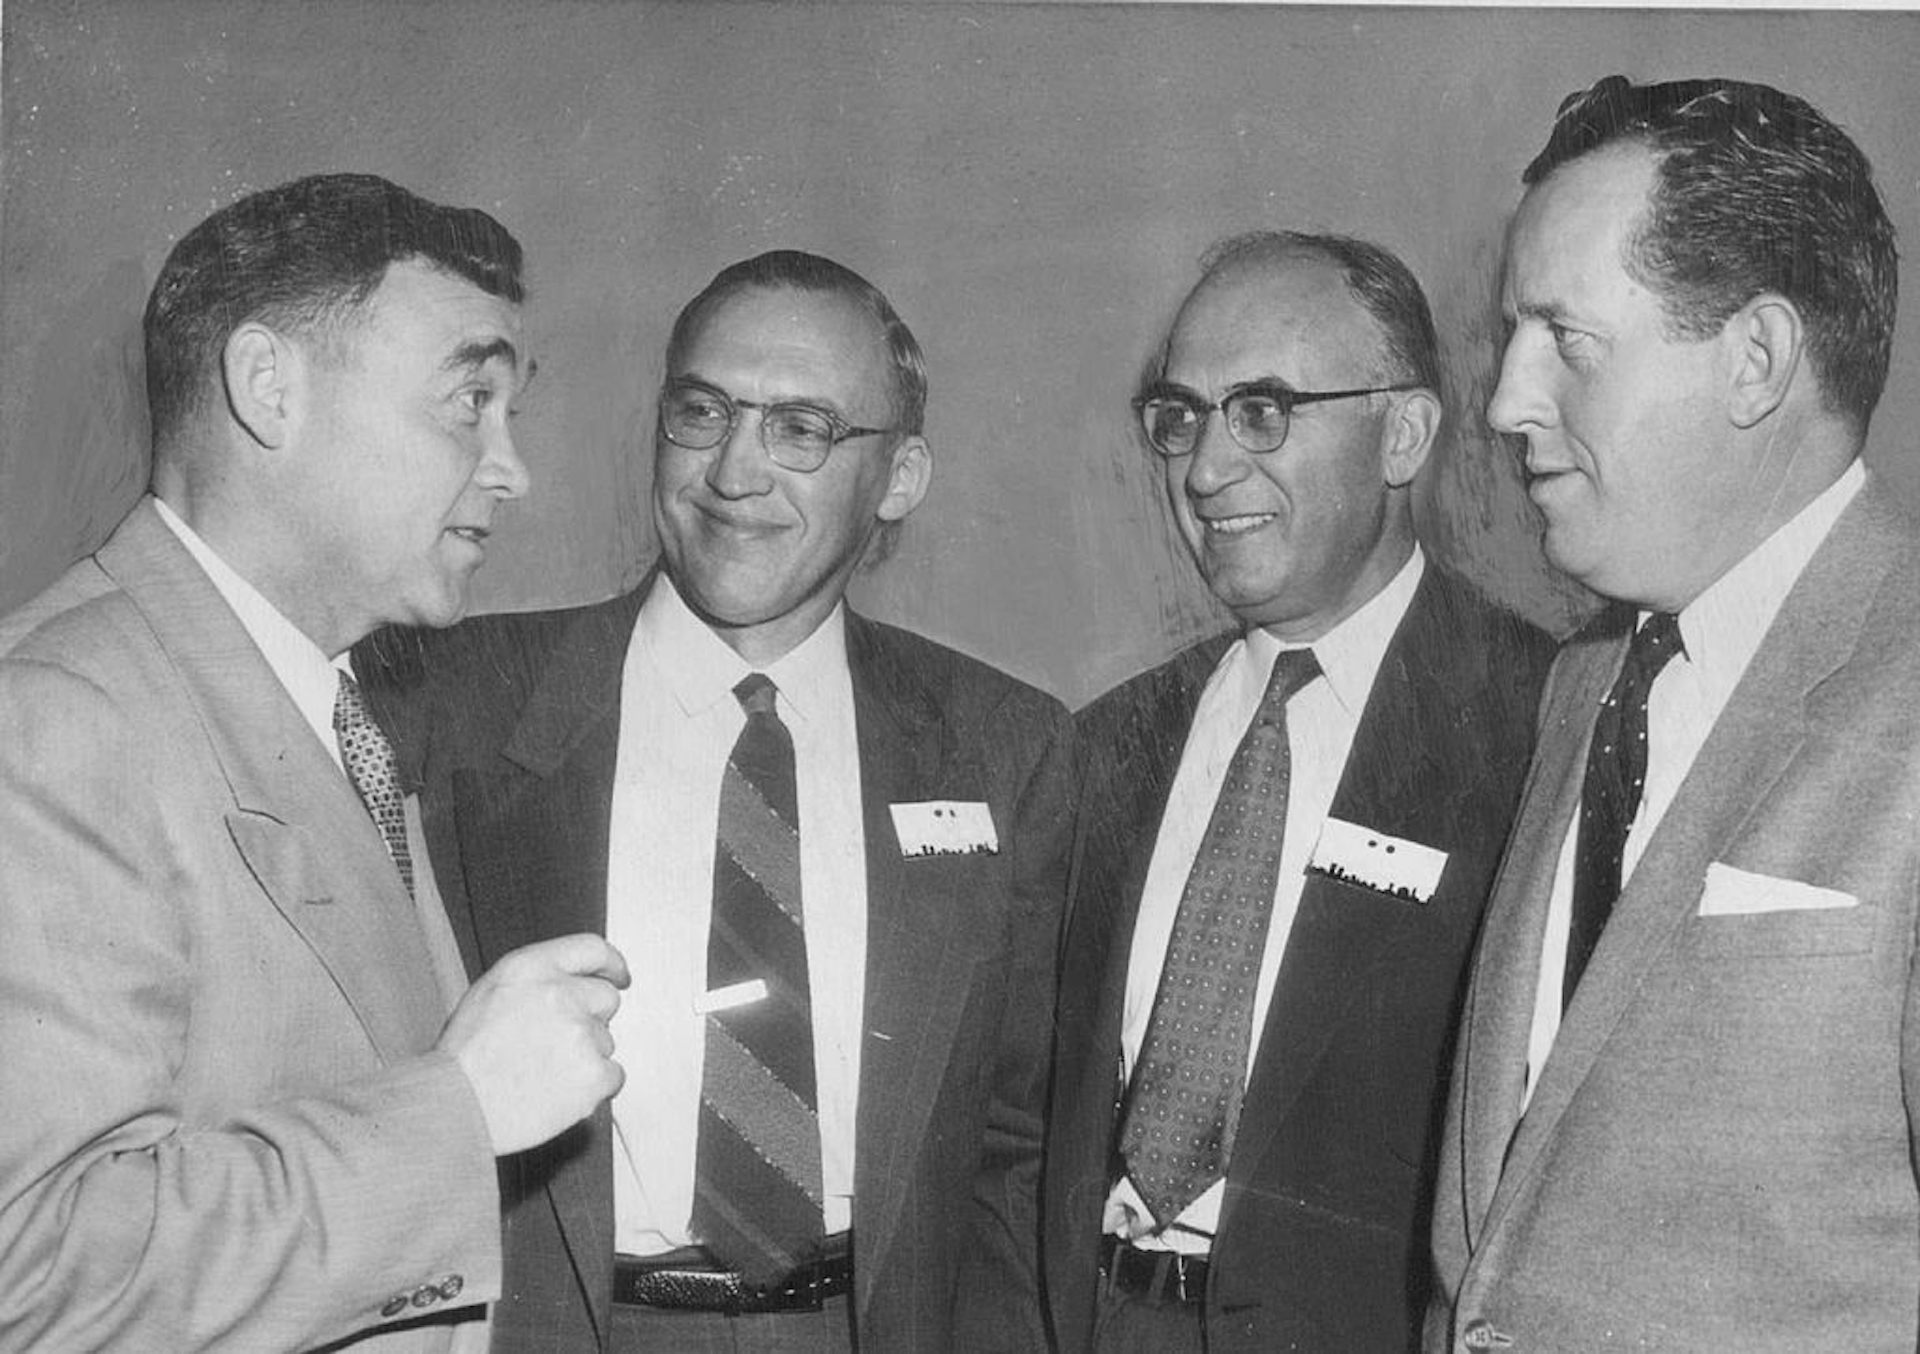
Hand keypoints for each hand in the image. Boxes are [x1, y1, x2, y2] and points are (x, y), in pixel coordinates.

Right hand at [438, 932, 629, 1154]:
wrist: (455, 1107)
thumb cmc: (464, 1058)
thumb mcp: (490, 992)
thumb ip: (536, 978)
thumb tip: (574, 979)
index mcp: (531, 968)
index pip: (591, 948)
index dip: (610, 964)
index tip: (618, 975)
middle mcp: (560, 994)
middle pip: (605, 997)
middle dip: (589, 1018)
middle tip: (553, 1044)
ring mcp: (580, 1034)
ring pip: (605, 1041)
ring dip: (584, 1056)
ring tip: (541, 1072)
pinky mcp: (593, 1074)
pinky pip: (613, 1075)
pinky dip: (593, 1087)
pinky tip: (558, 1092)